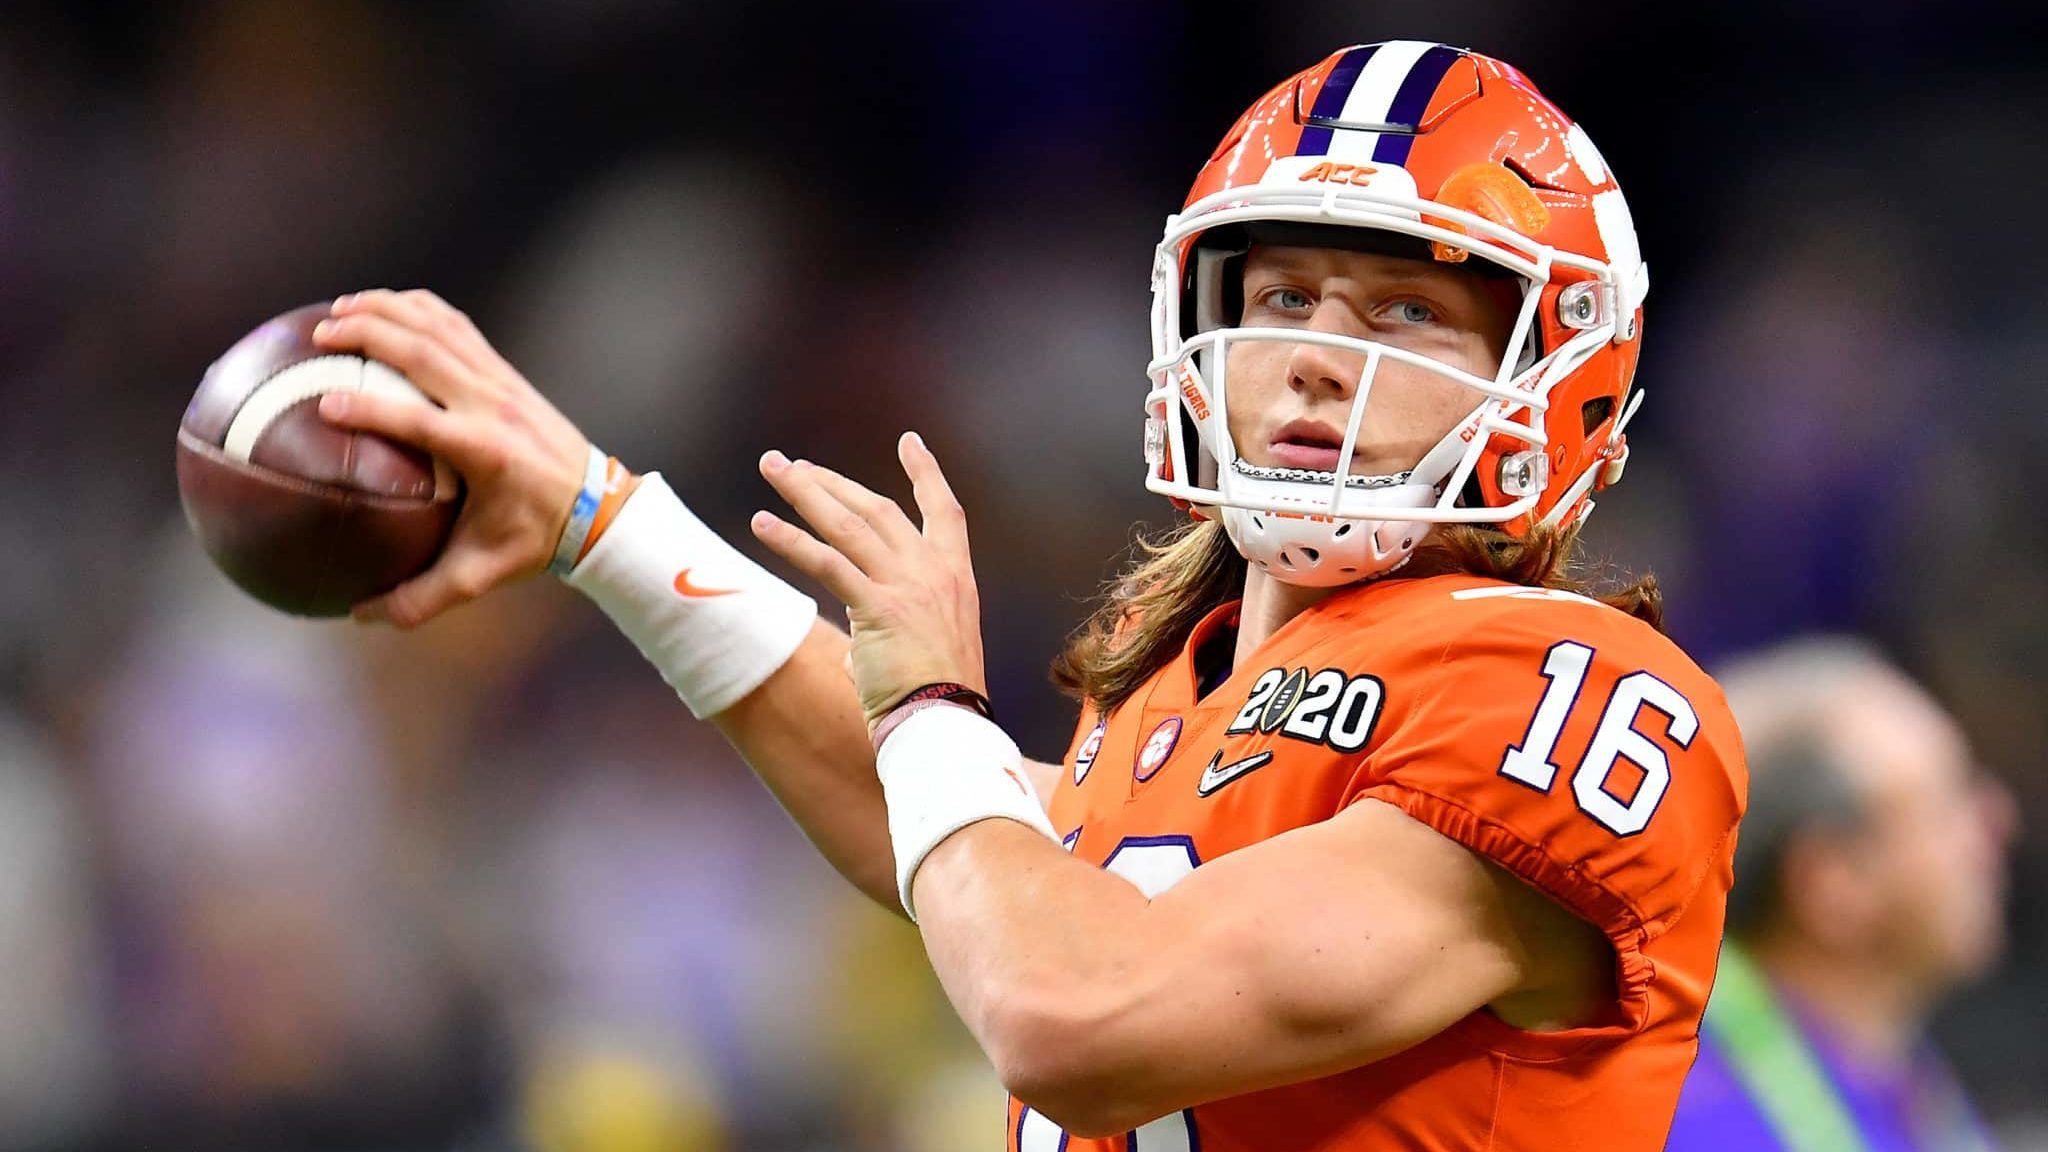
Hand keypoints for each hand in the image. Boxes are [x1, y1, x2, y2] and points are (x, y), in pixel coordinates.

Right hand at [310, 289, 592, 627]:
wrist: (599, 506)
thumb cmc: (535, 541)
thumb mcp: (482, 574)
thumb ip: (422, 597)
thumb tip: (358, 616)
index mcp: (485, 452)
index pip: (422, 421)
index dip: (374, 409)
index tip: (326, 405)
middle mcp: (493, 406)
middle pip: (426, 353)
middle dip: (371, 334)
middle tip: (320, 334)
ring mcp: (502, 382)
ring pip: (441, 329)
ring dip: (390, 311)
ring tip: (339, 308)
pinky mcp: (507, 372)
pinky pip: (459, 328)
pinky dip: (420, 310)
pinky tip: (384, 308)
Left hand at [751, 433, 984, 727]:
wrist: (946, 723)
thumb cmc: (936, 699)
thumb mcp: (927, 651)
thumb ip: (890, 632)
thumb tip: (857, 648)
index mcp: (957, 578)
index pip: (945, 511)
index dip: (926, 474)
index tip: (910, 441)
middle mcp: (934, 572)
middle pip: (877, 508)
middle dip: (831, 481)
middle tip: (794, 464)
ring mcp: (907, 586)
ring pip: (848, 523)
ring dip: (805, 492)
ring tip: (773, 469)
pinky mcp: (878, 607)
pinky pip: (828, 563)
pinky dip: (792, 541)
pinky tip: (762, 523)